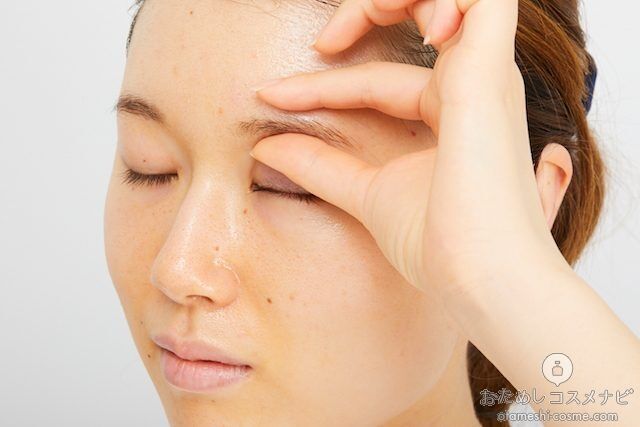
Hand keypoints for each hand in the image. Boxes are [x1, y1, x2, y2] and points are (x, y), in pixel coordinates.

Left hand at [250, 0, 569, 308]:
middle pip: (421, 20)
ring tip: (341, 30)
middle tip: (322, 42)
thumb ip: (321, 167)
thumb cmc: (442, 247)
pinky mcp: (486, 71)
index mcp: (455, 115)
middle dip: (368, 13)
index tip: (270, 97)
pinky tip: (390, 11)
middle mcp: (476, 88)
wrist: (481, 280)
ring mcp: (484, 76)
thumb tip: (265, 150)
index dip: (323, 87)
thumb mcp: (367, 194)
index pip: (379, 82)